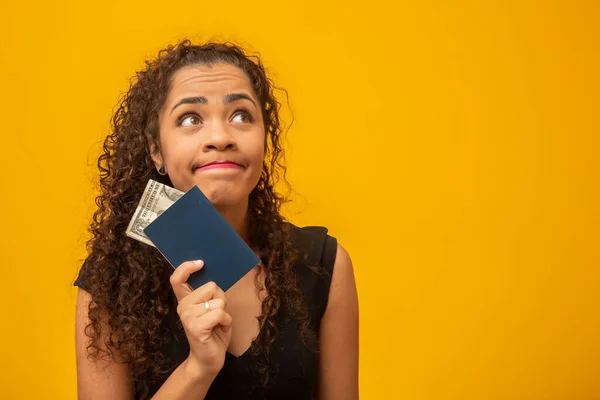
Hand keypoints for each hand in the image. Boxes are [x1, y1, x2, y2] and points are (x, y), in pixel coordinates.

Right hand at [170, 260, 232, 378]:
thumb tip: (215, 278)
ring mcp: (187, 317)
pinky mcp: (196, 327)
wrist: (209, 359)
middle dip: (221, 298)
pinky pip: (220, 313)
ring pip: (218, 301)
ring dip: (224, 312)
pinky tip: (220, 329)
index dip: (186, 267)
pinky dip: (226, 321)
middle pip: (211, 286)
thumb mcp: (212, 307)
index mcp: (185, 300)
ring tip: (217, 323)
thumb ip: (210, 294)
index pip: (177, 278)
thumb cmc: (214, 331)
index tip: (200, 263)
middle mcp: (183, 307)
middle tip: (217, 313)